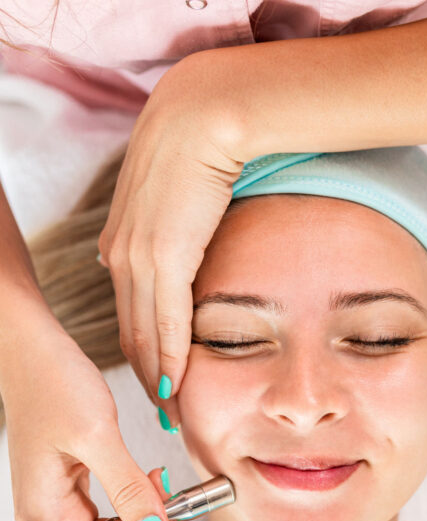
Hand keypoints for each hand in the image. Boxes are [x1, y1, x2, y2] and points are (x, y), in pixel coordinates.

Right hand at [1, 315, 181, 520]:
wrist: (32, 346)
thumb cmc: (54, 383)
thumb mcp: (97, 436)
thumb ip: (128, 490)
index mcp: (46, 514)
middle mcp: (47, 515)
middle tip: (172, 498)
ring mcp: (56, 499)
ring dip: (143, 511)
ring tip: (162, 479)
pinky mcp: (69, 480)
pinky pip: (108, 506)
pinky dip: (134, 493)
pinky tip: (148, 472)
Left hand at [96, 53, 246, 426]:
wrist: (211, 111)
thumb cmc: (208, 140)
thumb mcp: (183, 186)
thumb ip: (181, 221)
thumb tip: (196, 235)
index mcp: (123, 234)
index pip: (130, 304)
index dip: (142, 343)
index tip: (158, 373)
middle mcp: (121, 249)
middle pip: (130, 326)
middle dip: (145, 371)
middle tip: (162, 408)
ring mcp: (139, 255)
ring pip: (143, 331)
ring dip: (157, 374)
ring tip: (170, 409)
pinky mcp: (164, 257)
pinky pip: (165, 322)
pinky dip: (170, 359)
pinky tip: (175, 385)